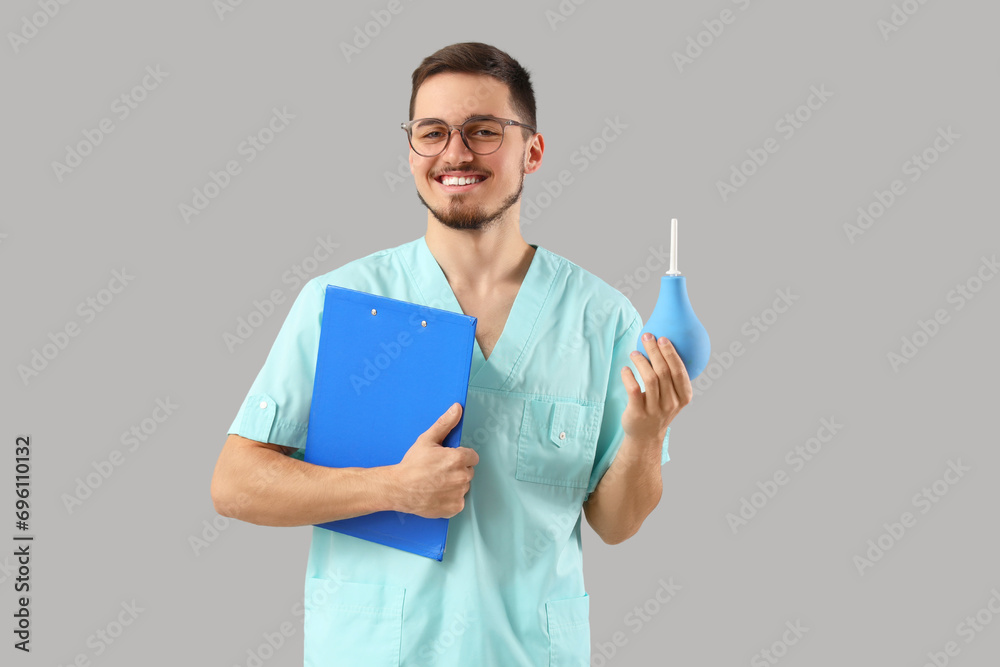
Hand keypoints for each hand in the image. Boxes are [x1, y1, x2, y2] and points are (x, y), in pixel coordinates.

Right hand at [392, 403, 478, 518]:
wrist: (398, 489)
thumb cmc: (412, 464)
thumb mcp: (427, 440)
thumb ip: (445, 424)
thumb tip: (457, 408)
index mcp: (458, 459)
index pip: (472, 457)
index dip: (460, 457)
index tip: (447, 460)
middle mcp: (462, 477)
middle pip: (468, 471)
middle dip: (457, 470)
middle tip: (439, 471)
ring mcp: (459, 494)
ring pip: (464, 486)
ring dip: (454, 485)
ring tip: (436, 483)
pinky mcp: (454, 508)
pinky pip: (459, 501)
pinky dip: (450, 499)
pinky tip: (437, 494)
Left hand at [620, 334, 692, 444]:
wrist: (646, 436)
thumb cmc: (659, 408)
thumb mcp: (672, 396)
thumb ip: (672, 376)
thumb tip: (664, 345)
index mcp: (683, 397)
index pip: (679, 372)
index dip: (671, 354)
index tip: (663, 338)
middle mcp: (671, 404)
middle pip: (664, 372)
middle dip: (655, 351)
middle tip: (647, 337)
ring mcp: (654, 410)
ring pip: (650, 379)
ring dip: (641, 362)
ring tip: (634, 353)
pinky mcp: (638, 413)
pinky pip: (634, 390)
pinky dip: (629, 376)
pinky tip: (625, 369)